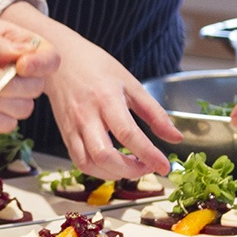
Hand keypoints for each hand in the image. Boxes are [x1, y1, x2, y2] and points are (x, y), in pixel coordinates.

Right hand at [41, 26, 184, 178]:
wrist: (61, 61)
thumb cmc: (97, 68)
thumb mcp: (131, 84)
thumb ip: (155, 113)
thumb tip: (175, 137)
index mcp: (106, 99)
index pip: (128, 134)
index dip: (148, 154)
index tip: (164, 166)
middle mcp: (86, 116)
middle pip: (105, 155)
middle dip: (130, 170)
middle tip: (147, 167)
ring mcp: (73, 127)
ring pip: (89, 164)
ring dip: (114, 174)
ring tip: (132, 167)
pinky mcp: (65, 135)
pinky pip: (79, 162)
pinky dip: (98, 171)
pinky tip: (113, 166)